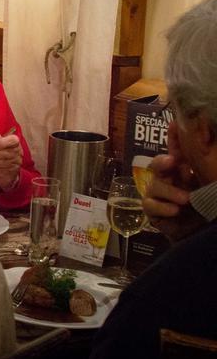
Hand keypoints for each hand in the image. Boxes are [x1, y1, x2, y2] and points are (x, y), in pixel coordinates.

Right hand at [144, 126, 204, 241]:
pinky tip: (175, 210)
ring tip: (186, 199)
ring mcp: (157, 193)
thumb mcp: (209, 184)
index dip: (174, 137)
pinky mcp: (152, 209)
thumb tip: (204, 151)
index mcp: (184, 170)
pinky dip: (163, 206)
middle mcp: (168, 178)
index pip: (177, 150)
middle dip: (163, 161)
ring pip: (154, 185)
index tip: (174, 124)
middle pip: (158, 164)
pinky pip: (150, 204)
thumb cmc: (206, 207)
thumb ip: (206, 166)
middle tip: (172, 162)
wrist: (198, 234)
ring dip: (170, 191)